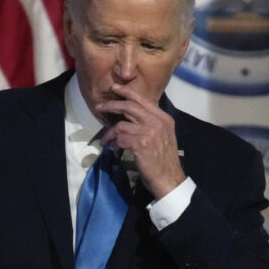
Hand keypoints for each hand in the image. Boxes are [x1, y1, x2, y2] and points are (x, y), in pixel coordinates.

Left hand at [97, 84, 185, 199]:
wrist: (169, 179)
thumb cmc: (164, 159)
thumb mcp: (162, 136)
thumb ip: (150, 123)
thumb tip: (130, 116)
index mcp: (163, 118)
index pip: (142, 99)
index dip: (126, 92)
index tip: (114, 88)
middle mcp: (157, 122)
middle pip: (129, 107)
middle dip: (111, 105)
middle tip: (99, 107)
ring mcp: (149, 132)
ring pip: (121, 125)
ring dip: (110, 133)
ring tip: (106, 140)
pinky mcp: (140, 144)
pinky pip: (120, 139)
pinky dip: (114, 145)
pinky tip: (115, 151)